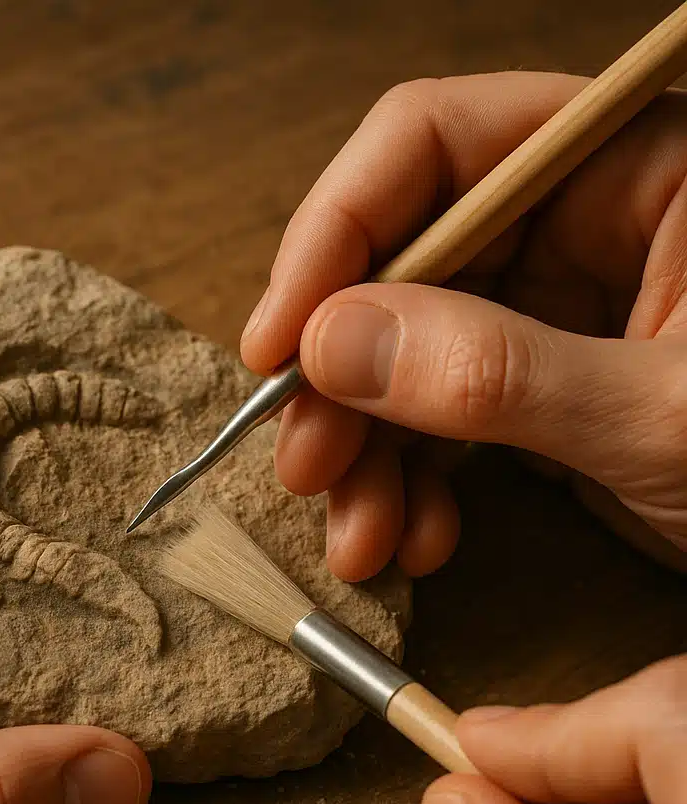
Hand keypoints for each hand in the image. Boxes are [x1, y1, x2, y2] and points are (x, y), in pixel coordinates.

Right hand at [240, 71, 686, 580]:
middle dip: (341, 378)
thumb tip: (333, 344)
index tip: (275, 342)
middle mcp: (578, 223)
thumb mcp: (666, 416)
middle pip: (399, 264)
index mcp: (633, 166)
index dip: (334, 235)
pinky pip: (436, 418)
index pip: (434, 143)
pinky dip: (409, 483)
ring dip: (364, 452)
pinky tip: (411, 538)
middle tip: (303, 466)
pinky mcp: (533, 389)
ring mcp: (549, 312)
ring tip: (358, 539)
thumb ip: (501, 374)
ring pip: (401, 354)